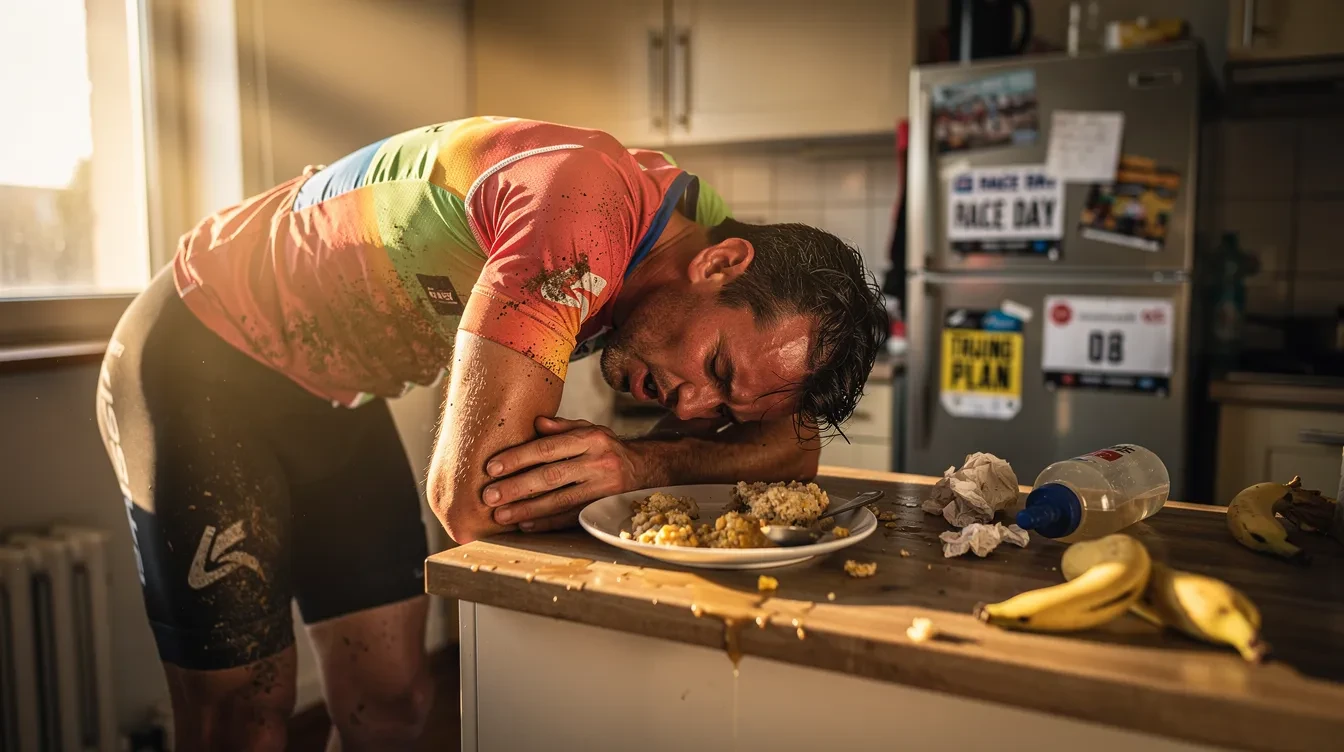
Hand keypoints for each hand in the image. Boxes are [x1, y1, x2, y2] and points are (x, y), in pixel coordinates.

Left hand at [482, 416, 647, 531]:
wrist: (644, 471)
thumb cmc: (606, 449)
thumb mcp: (590, 430)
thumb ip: (562, 427)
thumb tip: (535, 422)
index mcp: (591, 439)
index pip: (548, 448)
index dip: (518, 458)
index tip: (492, 467)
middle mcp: (598, 463)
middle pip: (551, 476)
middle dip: (516, 487)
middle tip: (489, 495)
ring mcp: (603, 489)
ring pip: (559, 501)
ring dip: (527, 510)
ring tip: (501, 515)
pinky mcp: (603, 509)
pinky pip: (570, 517)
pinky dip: (545, 523)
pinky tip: (524, 525)